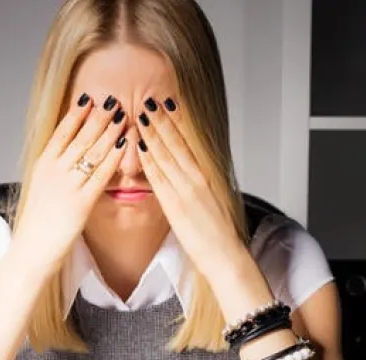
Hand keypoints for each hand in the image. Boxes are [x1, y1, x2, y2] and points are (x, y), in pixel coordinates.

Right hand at [11, 94, 128, 274]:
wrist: (32, 249)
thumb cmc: (37, 224)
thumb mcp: (41, 189)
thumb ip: (53, 172)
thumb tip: (66, 160)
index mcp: (43, 166)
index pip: (61, 133)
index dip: (76, 114)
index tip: (88, 98)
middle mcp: (54, 171)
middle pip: (80, 137)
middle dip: (98, 116)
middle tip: (112, 98)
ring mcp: (68, 185)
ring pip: (92, 151)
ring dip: (109, 131)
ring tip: (122, 114)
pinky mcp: (81, 202)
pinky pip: (101, 174)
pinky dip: (113, 156)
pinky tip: (124, 144)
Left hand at [134, 97, 247, 281]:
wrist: (226, 255)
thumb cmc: (218, 233)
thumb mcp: (212, 201)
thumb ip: (199, 184)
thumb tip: (190, 171)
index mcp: (206, 176)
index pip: (188, 143)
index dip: (176, 122)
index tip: (167, 104)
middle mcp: (197, 178)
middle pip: (176, 143)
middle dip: (162, 120)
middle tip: (149, 98)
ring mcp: (186, 190)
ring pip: (166, 155)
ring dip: (152, 133)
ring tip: (141, 113)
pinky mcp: (175, 205)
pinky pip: (158, 177)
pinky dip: (149, 159)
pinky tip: (139, 146)